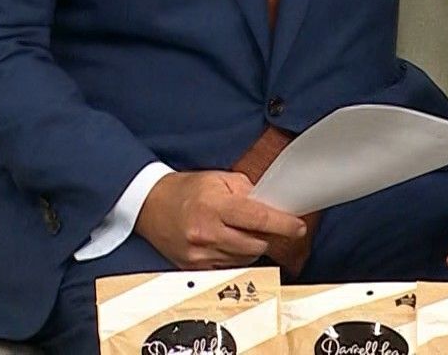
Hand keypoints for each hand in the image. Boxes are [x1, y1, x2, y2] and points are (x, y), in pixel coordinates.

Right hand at [135, 170, 308, 269]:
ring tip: (238, 230)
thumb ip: (247, 191)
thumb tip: (271, 204)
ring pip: (245, 259)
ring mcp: (200, 254)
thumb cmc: (184, 190)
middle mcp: (206, 233)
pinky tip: (227, 242)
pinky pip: (229, 268)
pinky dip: (235, 257)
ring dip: (251, 247)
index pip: (258, 219)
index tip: (297, 226)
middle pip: (255, 244)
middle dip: (266, 235)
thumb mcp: (217, 179)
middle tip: (263, 224)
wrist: (149, 205)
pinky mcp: (194, 268)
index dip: (283, 224)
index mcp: (214, 207)